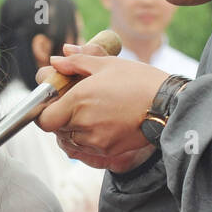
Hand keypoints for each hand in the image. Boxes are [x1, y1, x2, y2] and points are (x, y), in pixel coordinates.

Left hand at [35, 49, 167, 167]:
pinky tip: (105, 122)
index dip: (45, 112)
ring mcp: (95, 139)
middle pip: (56, 129)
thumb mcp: (107, 64)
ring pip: (71, 140)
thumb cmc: (139, 81)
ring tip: (93, 112)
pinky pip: (88, 148)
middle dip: (61, 117)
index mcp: (78, 99)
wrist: (168, 105)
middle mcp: (83, 122)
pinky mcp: (107, 150)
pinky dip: (90, 138)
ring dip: (74, 129)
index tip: (54, 102)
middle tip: (76, 104)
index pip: (44, 119)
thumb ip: (76, 62)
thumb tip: (55, 60)